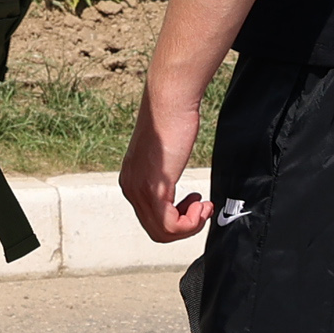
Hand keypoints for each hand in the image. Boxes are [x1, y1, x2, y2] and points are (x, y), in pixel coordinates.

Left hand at [120, 87, 211, 243]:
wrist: (169, 100)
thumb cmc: (172, 118)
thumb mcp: (164, 153)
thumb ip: (163, 172)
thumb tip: (173, 184)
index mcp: (131, 180)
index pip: (150, 219)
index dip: (178, 219)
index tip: (196, 203)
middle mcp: (130, 188)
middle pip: (156, 230)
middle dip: (185, 225)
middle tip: (203, 208)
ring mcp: (139, 190)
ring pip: (162, 232)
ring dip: (190, 226)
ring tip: (203, 207)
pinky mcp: (154, 188)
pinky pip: (169, 225)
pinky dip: (190, 224)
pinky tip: (201, 205)